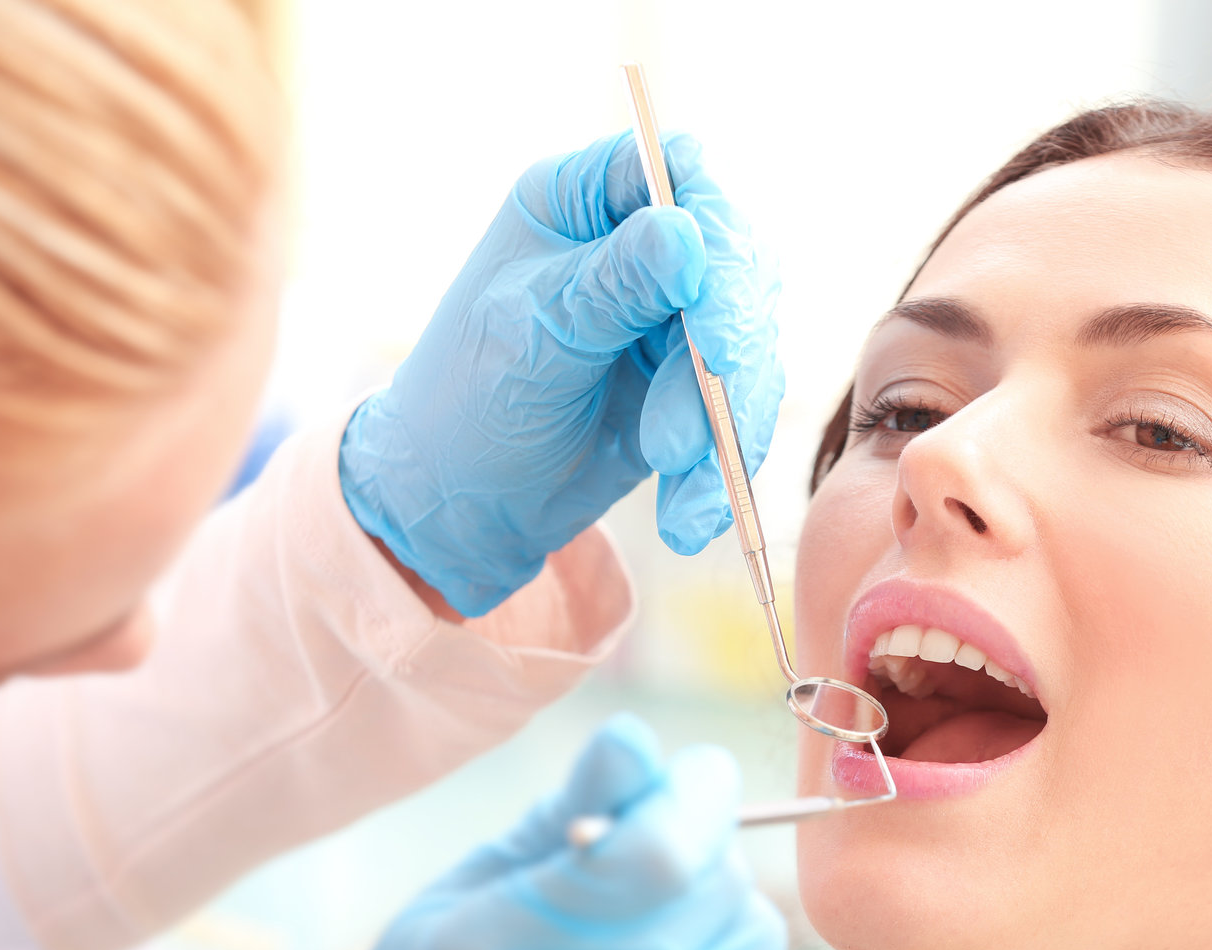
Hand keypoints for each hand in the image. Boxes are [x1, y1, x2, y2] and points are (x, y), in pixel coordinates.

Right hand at [179, 714, 815, 949]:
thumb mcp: (467, 891)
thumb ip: (565, 811)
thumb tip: (638, 739)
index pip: (656, 857)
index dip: (696, 793)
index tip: (696, 774)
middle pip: (716, 891)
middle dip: (702, 848)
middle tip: (654, 859)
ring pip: (758, 942)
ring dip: (726, 912)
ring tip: (662, 925)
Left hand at [339, 132, 783, 616]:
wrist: (462, 500)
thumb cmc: (468, 397)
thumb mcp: (531, 333)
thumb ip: (613, 284)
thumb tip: (688, 235)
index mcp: (584, 201)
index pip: (677, 172)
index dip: (712, 228)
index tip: (707, 309)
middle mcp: (640, 246)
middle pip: (733, 263)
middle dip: (726, 346)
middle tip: (712, 405)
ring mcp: (676, 316)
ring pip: (749, 346)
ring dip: (725, 419)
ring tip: (675, 469)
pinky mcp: (697, 384)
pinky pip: (742, 413)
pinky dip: (724, 466)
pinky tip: (691, 514)